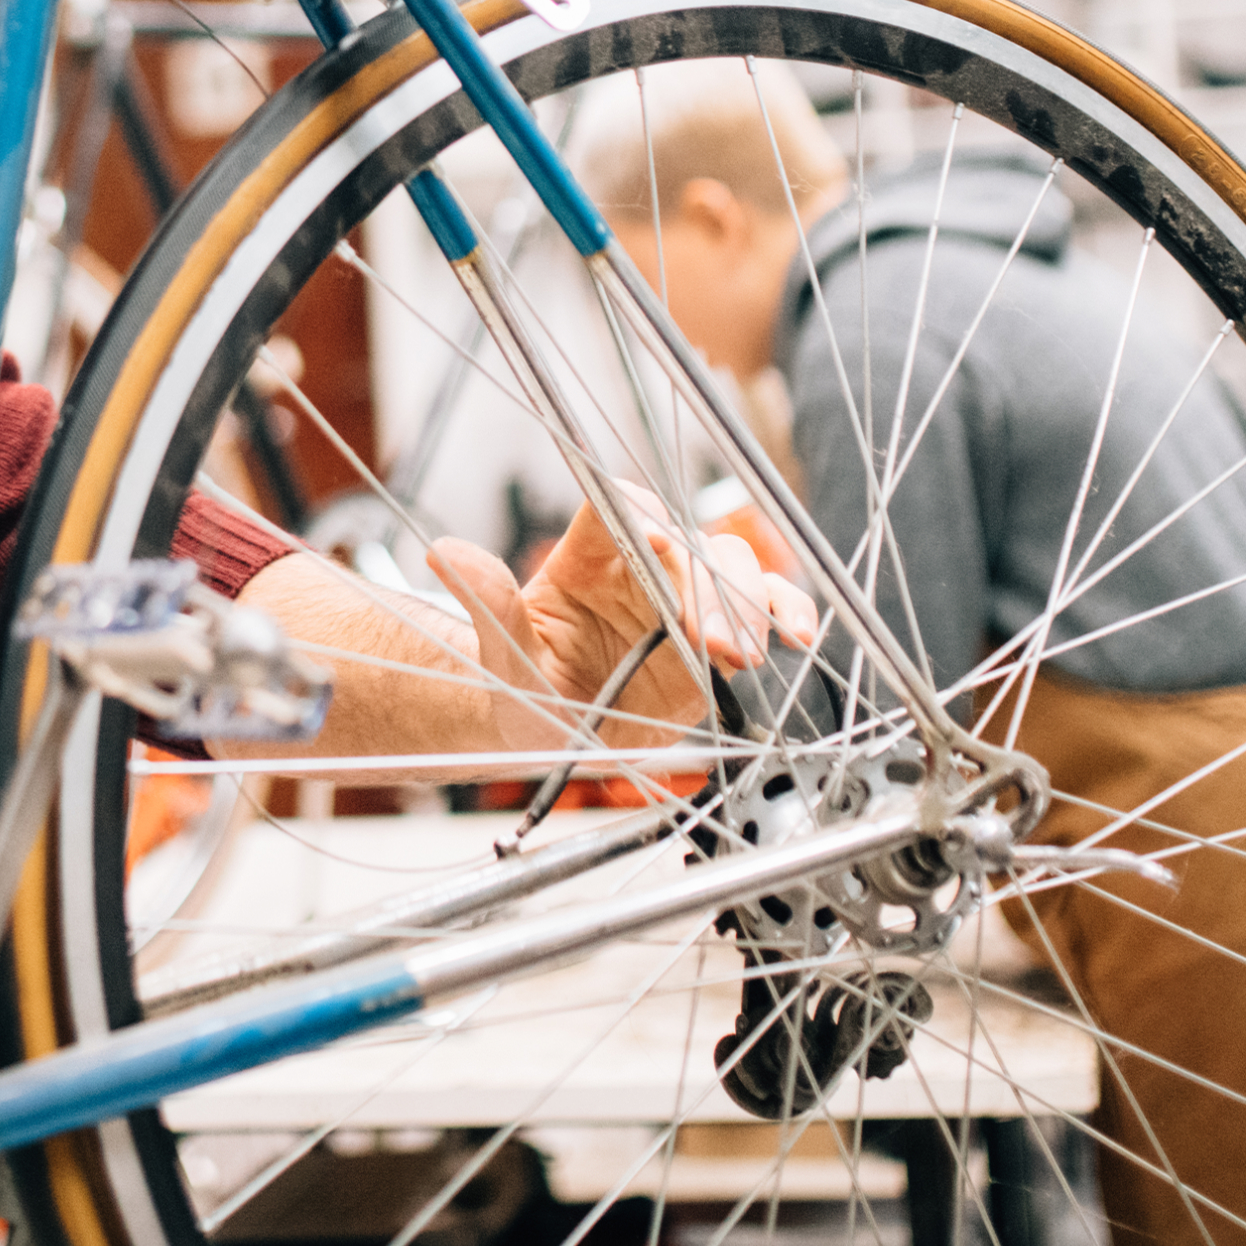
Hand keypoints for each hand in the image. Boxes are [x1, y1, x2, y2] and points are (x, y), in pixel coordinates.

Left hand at [422, 483, 793, 751]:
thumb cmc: (523, 691)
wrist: (552, 736)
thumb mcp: (504, 659)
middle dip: (707, 585)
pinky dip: (788, 612)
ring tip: (743, 653)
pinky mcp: (717, 635)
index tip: (663, 549)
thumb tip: (446, 552)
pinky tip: (799, 634)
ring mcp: (684, 599)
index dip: (647, 522)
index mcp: (586, 556)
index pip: (622, 509)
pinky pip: (764, 609)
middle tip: (711, 641)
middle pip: (688, 541)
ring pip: (733, 569)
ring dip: (748, 605)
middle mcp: (641, 567)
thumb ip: (489, 607)